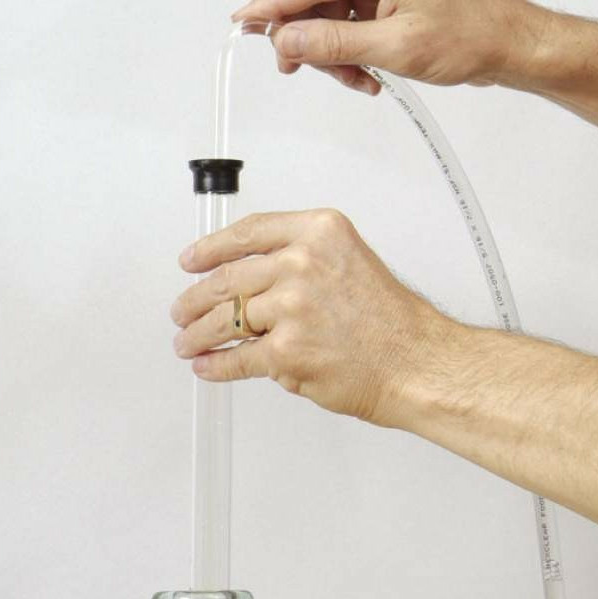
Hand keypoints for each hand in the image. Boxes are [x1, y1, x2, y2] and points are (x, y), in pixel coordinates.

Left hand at [170, 208, 463, 427]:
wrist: (415, 362)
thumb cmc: (390, 322)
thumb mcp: (350, 262)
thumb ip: (303, 261)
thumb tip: (254, 279)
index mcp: (319, 232)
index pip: (249, 233)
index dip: (211, 248)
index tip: (192, 259)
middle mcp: (303, 263)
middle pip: (229, 278)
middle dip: (196, 298)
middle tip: (182, 309)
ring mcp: (291, 308)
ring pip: (226, 319)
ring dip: (198, 334)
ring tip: (186, 342)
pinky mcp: (285, 351)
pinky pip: (237, 358)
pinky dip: (216, 365)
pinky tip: (207, 366)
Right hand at [232, 0, 547, 94]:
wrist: (511, 42)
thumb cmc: (471, 36)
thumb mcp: (395, 48)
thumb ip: (335, 43)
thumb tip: (288, 40)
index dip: (272, 5)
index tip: (242, 21)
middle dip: (303, 32)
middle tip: (301, 68)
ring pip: (327, 7)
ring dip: (330, 48)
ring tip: (355, 80)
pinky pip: (348, 16)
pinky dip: (348, 47)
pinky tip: (366, 73)